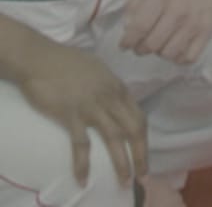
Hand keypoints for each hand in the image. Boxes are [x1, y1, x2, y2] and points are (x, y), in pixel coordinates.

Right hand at [15, 37, 143, 186]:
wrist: (40, 59)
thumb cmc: (66, 62)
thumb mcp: (99, 71)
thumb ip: (109, 88)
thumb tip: (116, 101)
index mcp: (118, 88)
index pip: (139, 117)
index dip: (143, 139)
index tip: (143, 155)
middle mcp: (110, 98)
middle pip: (134, 129)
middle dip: (141, 154)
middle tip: (143, 175)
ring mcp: (92, 107)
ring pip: (115, 138)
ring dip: (122, 162)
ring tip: (125, 181)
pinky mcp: (71, 115)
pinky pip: (81, 144)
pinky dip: (83, 164)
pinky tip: (83, 179)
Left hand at [117, 0, 211, 64]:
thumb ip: (134, 5)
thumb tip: (128, 29)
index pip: (139, 26)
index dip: (128, 41)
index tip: (124, 44)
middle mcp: (180, 8)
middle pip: (153, 43)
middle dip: (141, 49)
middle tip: (140, 45)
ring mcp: (196, 21)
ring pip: (170, 53)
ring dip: (159, 53)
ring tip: (159, 44)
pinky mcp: (208, 30)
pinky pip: (189, 57)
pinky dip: (178, 58)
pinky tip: (175, 48)